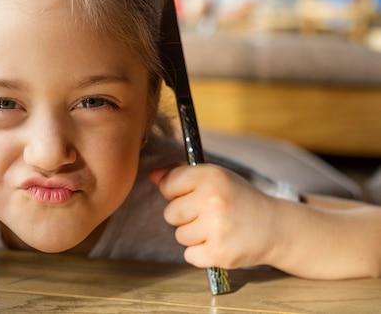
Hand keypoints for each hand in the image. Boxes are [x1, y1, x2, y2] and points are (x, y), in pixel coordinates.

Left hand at [150, 163, 279, 269]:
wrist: (275, 227)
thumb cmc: (238, 199)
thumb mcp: (215, 178)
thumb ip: (181, 174)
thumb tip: (152, 176)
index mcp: (210, 176)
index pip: (167, 185)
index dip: (176, 192)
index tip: (192, 195)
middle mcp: (212, 200)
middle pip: (170, 213)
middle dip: (184, 216)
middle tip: (208, 214)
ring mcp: (216, 228)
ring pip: (179, 235)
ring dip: (194, 235)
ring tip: (217, 228)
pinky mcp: (219, 253)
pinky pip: (189, 255)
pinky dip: (201, 253)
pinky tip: (219, 243)